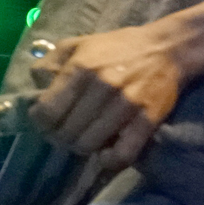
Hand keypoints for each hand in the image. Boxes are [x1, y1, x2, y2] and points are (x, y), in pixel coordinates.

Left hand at [26, 22, 190, 170]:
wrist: (168, 48)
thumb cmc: (118, 47)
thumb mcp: (79, 44)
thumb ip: (51, 62)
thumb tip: (35, 85)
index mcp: (81, 68)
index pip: (47, 111)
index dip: (40, 122)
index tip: (46, 122)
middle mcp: (102, 86)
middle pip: (66, 132)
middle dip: (60, 137)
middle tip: (64, 133)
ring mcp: (126, 105)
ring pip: (89, 145)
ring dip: (82, 147)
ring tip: (84, 139)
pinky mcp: (147, 120)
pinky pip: (122, 153)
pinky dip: (109, 161)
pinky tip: (104, 155)